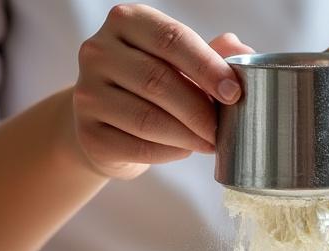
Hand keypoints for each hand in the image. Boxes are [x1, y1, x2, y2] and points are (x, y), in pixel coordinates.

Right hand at [72, 3, 251, 178]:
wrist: (105, 120)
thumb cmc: (149, 85)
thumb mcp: (177, 60)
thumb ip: (211, 53)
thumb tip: (242, 50)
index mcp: (125, 21)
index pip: (171, 39)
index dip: (207, 67)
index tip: (234, 93)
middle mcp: (98, 52)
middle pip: (158, 80)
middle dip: (199, 108)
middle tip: (223, 126)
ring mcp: (87, 93)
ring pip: (147, 118)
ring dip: (187, 135)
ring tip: (209, 141)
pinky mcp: (88, 134)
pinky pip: (136, 146)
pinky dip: (169, 152)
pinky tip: (184, 150)